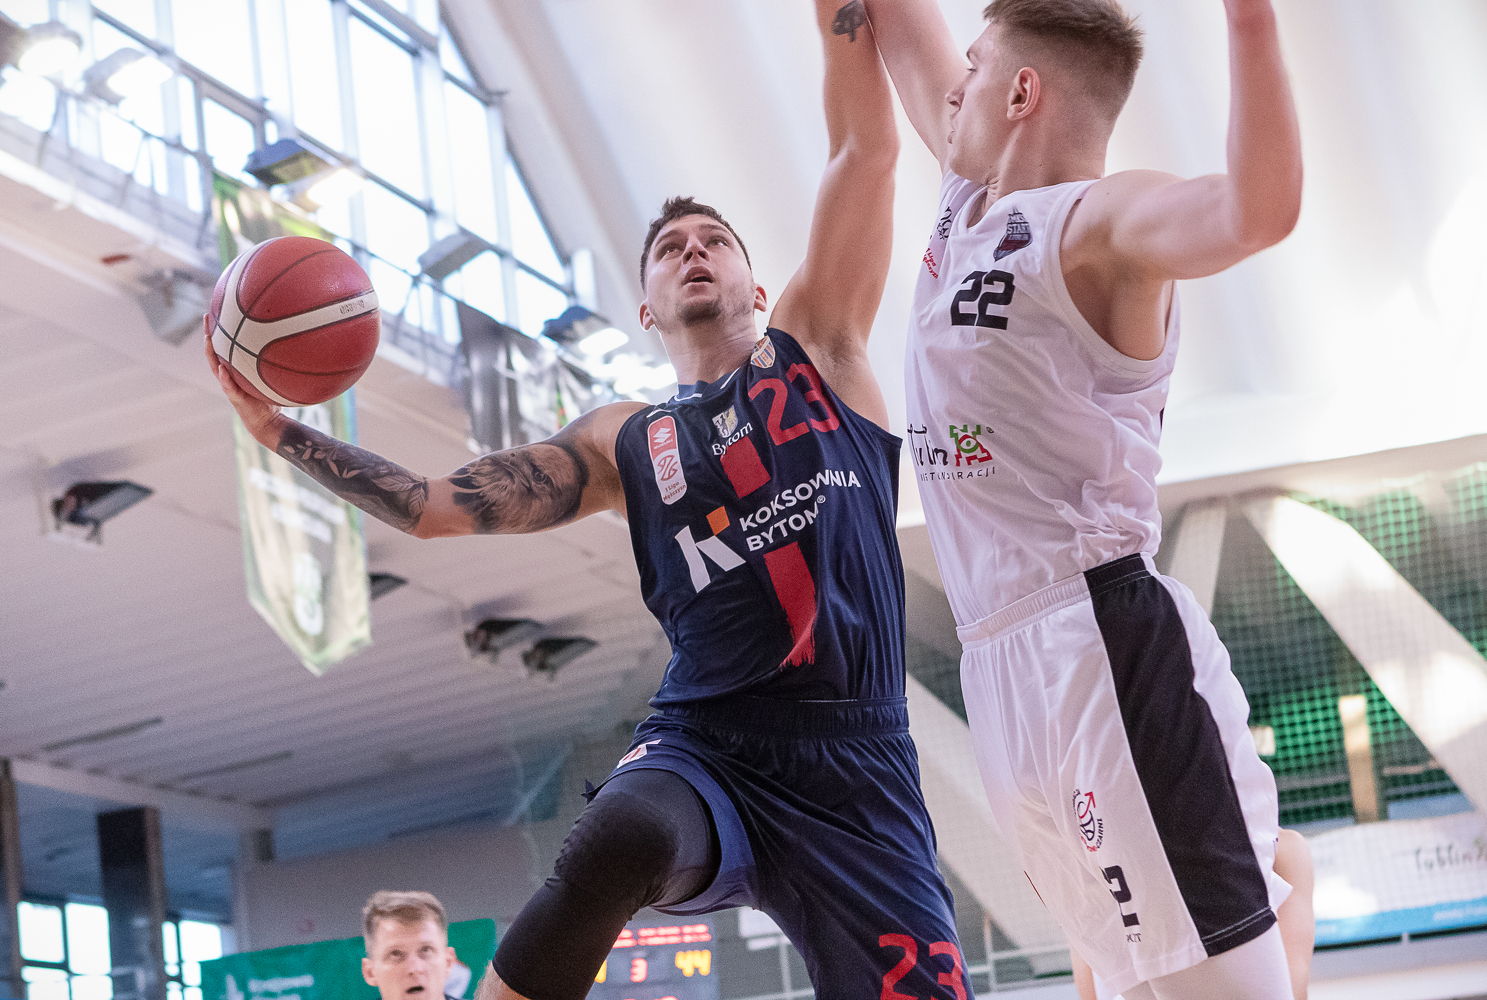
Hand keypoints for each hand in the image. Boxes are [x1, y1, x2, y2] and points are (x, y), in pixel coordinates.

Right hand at [203, 315, 285, 447]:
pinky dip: (225, 378)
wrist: (268, 422)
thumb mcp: (273, 377)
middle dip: (209, 335)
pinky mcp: (236, 399)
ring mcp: (230, 387)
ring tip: (208, 339)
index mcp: (236, 370)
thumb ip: (277, 363)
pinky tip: (223, 368)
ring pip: (216, 367)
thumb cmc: (271, 399)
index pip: (226, 348)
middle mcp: (230, 376)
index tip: (218, 312)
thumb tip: (294, 343)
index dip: (220, 332)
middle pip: (215, 353)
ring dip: (211, 353)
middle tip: (206, 317)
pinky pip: (229, 387)